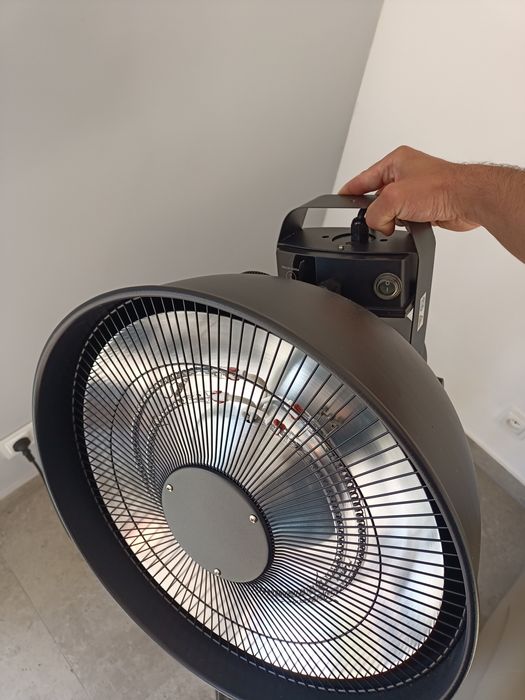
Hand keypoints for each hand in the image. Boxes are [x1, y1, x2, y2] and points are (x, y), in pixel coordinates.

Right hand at [338, 145, 478, 234]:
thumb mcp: (394, 198)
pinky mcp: (426, 206)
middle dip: (377, 211)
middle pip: (376, 198)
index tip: (339, 198)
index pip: (363, 178)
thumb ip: (375, 213)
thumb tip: (378, 224)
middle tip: (382, 217)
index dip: (350, 190)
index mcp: (396, 161)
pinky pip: (404, 219)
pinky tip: (414, 223)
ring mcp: (416, 190)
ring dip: (394, 219)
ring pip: (391, 211)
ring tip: (404, 218)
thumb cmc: (442, 187)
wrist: (469, 199)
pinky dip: (406, 224)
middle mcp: (406, 173)